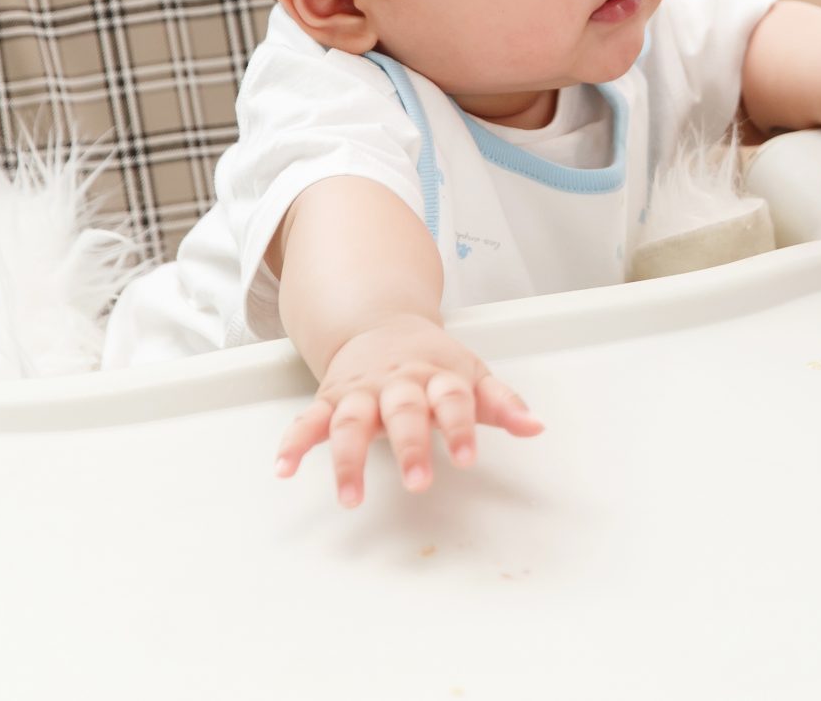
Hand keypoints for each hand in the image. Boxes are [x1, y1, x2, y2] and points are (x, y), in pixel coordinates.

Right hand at [275, 313, 543, 507]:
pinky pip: (307, 420)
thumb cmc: (433, 360)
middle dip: (410, 447)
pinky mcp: (330, 400)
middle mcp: (397, 383)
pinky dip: (294, 442)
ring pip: (351, 421)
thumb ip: (502, 404)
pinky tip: (284, 468)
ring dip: (348, 459)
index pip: (453, 400)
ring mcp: (361, 392)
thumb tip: (536, 427)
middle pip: (403, 412)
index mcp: (437, 376)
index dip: (461, 428)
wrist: (379, 323)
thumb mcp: (472, 374)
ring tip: (349, 497)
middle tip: (419, 482)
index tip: (468, 459)